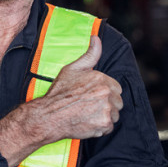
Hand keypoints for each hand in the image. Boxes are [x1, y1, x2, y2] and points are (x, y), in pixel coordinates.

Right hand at [0, 36, 121, 166]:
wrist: (50, 115)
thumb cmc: (60, 92)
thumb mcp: (72, 69)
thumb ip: (90, 54)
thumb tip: (96, 38)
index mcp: (102, 78)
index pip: (116, 88)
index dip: (105, 92)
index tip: (92, 96)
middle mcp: (107, 93)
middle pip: (117, 102)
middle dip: (106, 104)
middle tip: (89, 106)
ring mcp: (107, 109)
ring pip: (114, 114)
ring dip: (104, 116)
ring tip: (88, 114)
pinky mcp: (104, 124)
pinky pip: (109, 127)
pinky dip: (101, 127)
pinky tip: (88, 122)